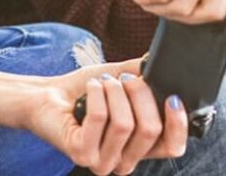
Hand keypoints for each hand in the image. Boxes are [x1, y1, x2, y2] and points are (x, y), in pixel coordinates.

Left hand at [29, 60, 187, 174]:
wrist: (48, 96)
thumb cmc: (86, 91)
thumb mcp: (122, 81)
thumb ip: (146, 77)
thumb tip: (163, 63)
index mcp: (139, 148)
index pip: (172, 146)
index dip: (178, 123)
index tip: (172, 96)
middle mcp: (123, 161)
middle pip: (151, 130)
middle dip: (140, 94)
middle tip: (125, 79)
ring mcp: (102, 161)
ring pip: (125, 124)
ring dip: (115, 92)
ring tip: (103, 82)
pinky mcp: (81, 153)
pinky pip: (100, 118)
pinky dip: (98, 93)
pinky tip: (92, 86)